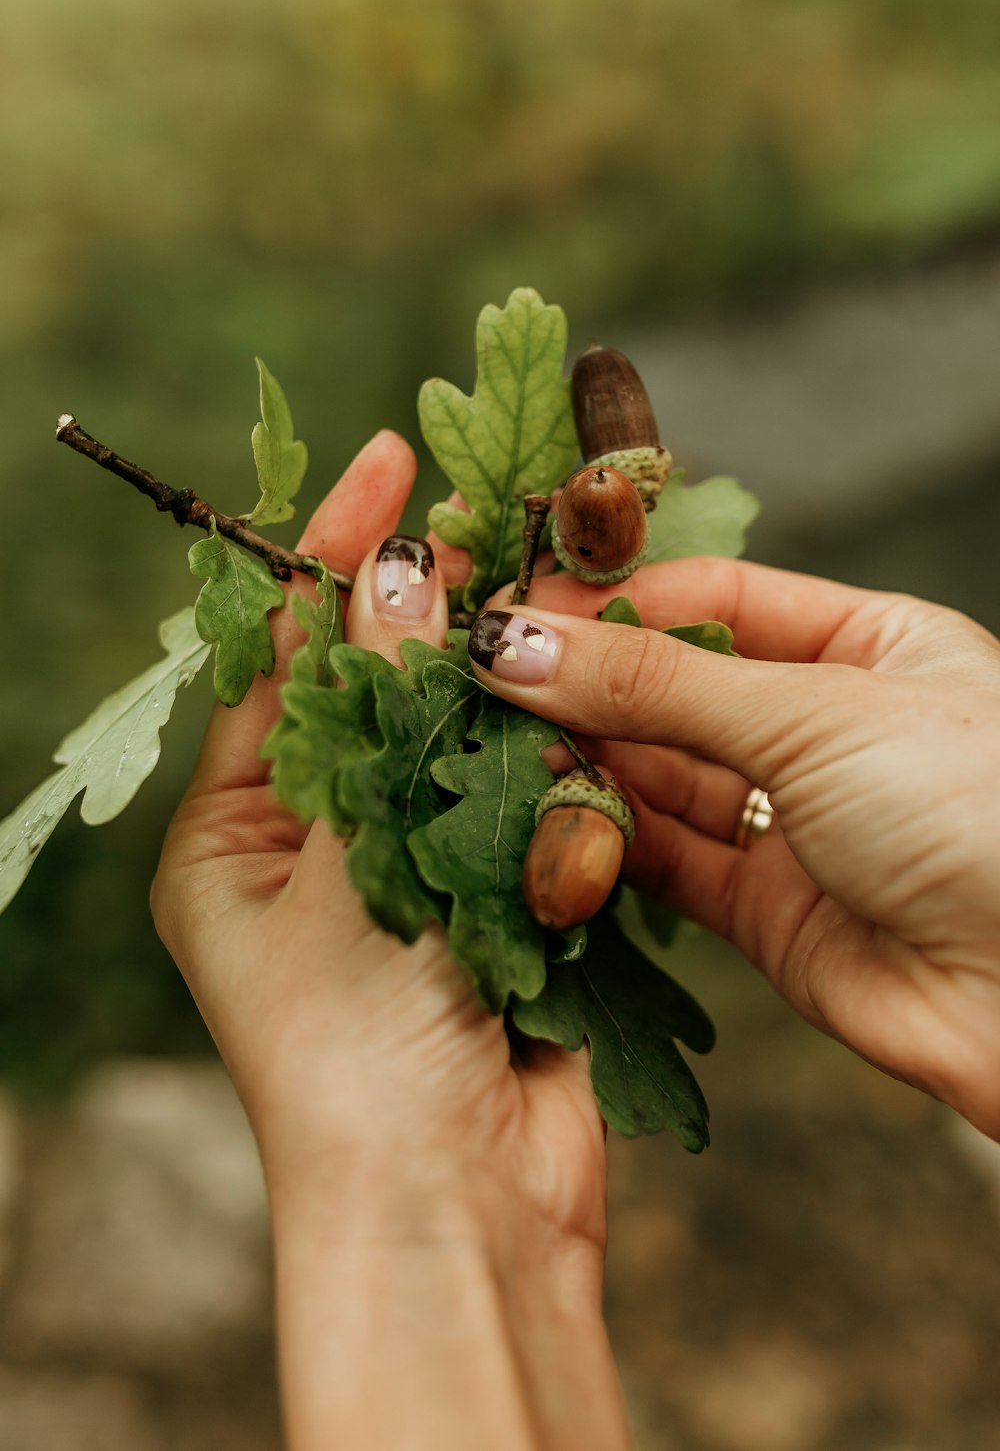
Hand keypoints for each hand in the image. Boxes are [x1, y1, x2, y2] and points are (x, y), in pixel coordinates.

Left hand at [151, 433, 628, 1450]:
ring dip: (503, 670)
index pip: (283, 657)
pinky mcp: (506, 897)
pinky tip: (583, 689)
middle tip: (488, 509)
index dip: (332, 555)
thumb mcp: (340, 861)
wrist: (457, 1206)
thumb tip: (391, 571)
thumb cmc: (356, 1051)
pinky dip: (556, 746)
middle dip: (432, 600)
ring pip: (467, 730)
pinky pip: (532, 792)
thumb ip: (374, 714)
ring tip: (547, 581)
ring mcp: (422, 867)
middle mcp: (324, 841)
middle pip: (381, 682)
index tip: (392, 462)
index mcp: (240, 831)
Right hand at [468, 558, 999, 1142]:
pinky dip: (601, 841)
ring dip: (583, 760)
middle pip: (677, 689)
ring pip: (660, 777)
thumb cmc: (979, 811)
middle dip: (585, 682)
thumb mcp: (815, 713)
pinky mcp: (765, 911)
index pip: (714, 600)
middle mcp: (827, 727)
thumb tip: (520, 645)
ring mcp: (795, 821)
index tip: (520, 608)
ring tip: (498, 743)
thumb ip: (657, 686)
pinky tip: (544, 815)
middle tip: (485, 676)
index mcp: (870, 644)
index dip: (616, 599)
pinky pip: (663, 862)